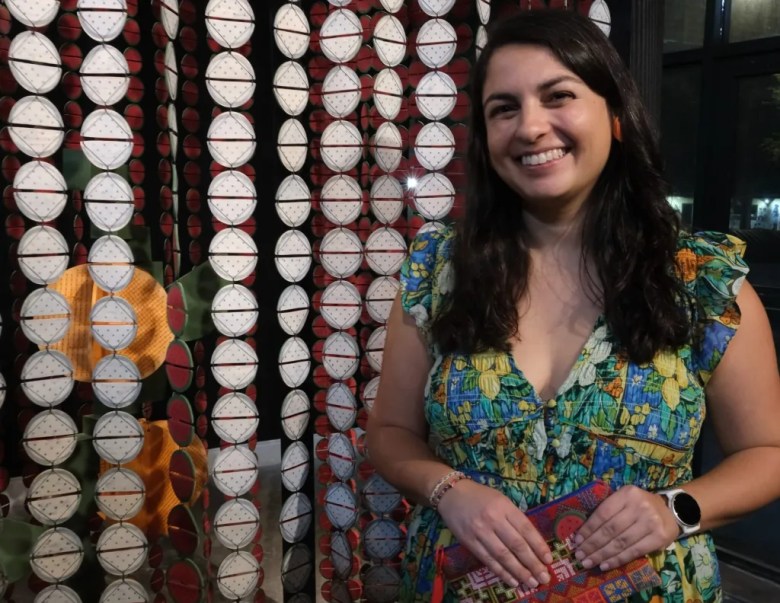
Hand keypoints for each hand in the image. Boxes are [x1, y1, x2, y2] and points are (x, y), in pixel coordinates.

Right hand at [436, 479, 552, 588]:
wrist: (451, 494)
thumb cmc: (480, 496)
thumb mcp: (501, 500)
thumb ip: (514, 518)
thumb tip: (532, 542)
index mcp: (504, 506)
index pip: (526, 528)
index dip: (539, 546)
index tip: (549, 560)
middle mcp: (493, 519)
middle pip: (516, 545)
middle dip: (532, 563)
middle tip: (544, 577)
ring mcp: (480, 531)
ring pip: (503, 556)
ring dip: (519, 572)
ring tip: (532, 582)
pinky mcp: (469, 542)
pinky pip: (488, 560)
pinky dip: (501, 572)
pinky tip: (513, 581)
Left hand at [572, 485, 679, 570]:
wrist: (671, 511)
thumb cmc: (640, 506)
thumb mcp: (625, 499)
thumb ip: (609, 510)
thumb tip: (583, 532)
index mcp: (627, 494)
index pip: (603, 513)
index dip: (589, 528)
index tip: (577, 541)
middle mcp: (640, 507)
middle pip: (610, 529)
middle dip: (592, 545)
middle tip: (580, 556)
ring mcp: (651, 523)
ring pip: (621, 542)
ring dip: (602, 555)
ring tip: (588, 562)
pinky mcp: (659, 538)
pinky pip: (633, 552)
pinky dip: (617, 560)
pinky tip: (605, 565)